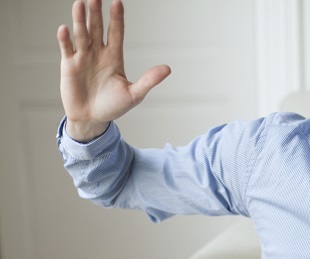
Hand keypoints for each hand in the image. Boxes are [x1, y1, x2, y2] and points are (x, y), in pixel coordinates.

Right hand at [56, 0, 170, 140]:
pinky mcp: (69, 65)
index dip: (117, 18)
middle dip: (97, 13)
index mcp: (114, 57)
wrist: (93, 119)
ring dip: (80, 20)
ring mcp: (83, 57)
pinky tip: (65, 28)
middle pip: (97, 28)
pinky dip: (65, 39)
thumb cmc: (113, 106)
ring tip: (81, 4)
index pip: (116, 33)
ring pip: (82, 34)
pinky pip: (67, 49)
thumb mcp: (134, 94)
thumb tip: (167, 69)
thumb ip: (148, 80)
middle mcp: (98, 53)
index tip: (117, 2)